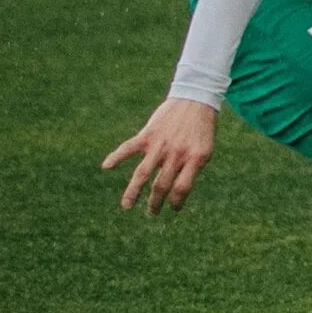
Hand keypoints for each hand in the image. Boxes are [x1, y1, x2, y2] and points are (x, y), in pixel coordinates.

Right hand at [103, 97, 217, 213]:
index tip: (173, 208)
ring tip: (126, 206)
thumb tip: (176, 192)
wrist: (195, 99)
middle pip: (161, 185)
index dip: (177, 202)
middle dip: (155, 202)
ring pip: (142, 173)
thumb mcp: (205, 149)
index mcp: (195, 159)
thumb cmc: (201, 128)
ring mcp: (161, 144)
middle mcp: (177, 154)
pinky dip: (116, 156)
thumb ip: (191, 168)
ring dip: (133, 192)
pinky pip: (129, 148)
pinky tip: (106, 166)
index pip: (182, 188)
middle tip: (152, 213)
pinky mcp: (148, 135)